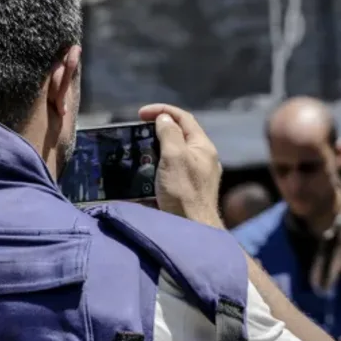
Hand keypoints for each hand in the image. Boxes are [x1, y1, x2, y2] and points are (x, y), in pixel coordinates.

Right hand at [138, 103, 222, 227]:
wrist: (193, 229)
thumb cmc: (184, 192)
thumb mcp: (174, 157)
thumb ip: (170, 134)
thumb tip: (164, 118)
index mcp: (203, 146)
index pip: (183, 118)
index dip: (162, 111)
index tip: (140, 114)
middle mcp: (203, 158)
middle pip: (179, 135)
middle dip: (158, 129)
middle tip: (138, 132)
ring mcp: (197, 175)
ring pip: (175, 153)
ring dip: (156, 148)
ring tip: (138, 151)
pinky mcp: (188, 189)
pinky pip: (172, 170)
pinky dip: (158, 166)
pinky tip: (146, 172)